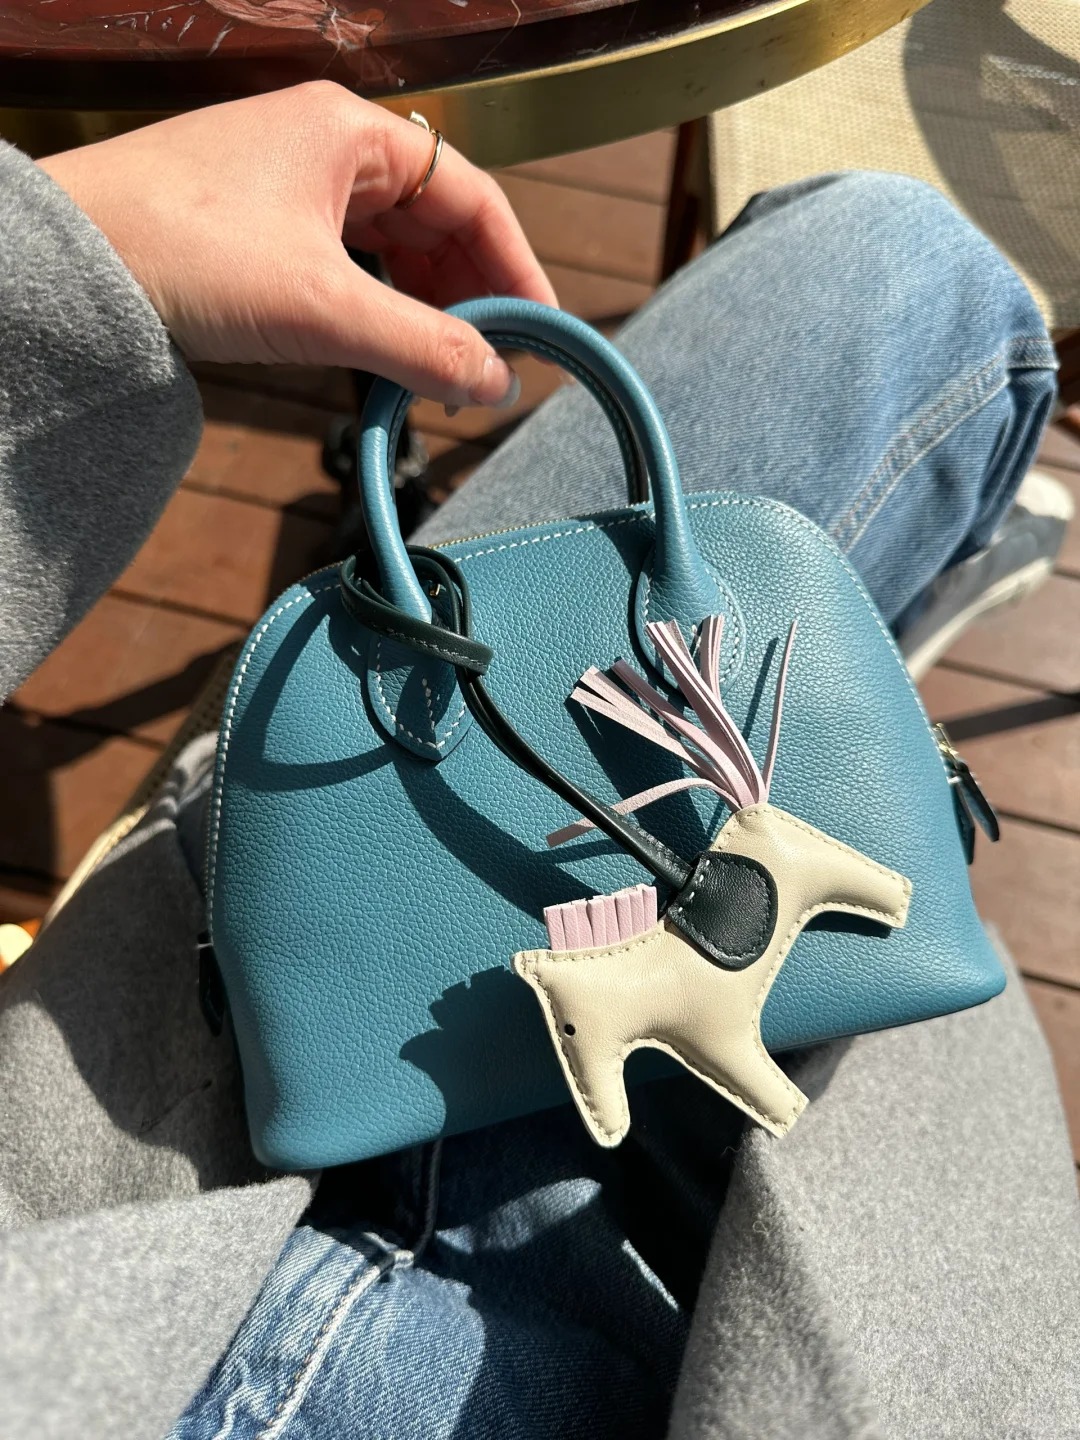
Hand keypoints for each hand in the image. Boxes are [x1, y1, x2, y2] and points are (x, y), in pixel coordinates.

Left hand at [38, 82, 556, 405]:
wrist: (70, 263)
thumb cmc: (186, 251)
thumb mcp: (325, 307)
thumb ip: (423, 347)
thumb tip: (497, 384)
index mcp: (351, 132)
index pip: (471, 195)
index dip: (516, 266)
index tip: (540, 331)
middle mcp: (325, 146)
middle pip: (435, 220)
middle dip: (472, 293)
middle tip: (495, 362)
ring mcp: (288, 185)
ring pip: (390, 247)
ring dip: (425, 307)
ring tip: (445, 368)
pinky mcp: (257, 228)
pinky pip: (346, 265)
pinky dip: (377, 310)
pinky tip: (386, 352)